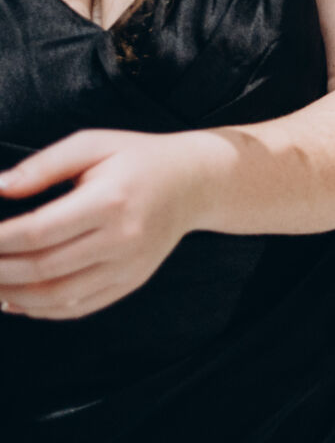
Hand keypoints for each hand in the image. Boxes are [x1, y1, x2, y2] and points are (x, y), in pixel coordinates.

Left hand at [0, 130, 223, 319]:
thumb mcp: (93, 144)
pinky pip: (78, 307)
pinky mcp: (131, 281)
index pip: (38, 232)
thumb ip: (44, 165)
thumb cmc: (138, 158)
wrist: (195, 182)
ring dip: (12, 296)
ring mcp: (128, 266)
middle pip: (42, 268)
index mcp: (110, 200)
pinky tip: (17, 299)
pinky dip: (40, 310)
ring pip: (56, 296)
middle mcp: (122, 238)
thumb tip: (0, 187)